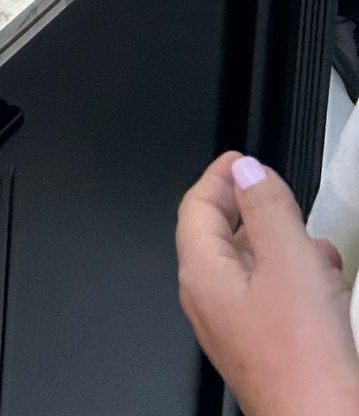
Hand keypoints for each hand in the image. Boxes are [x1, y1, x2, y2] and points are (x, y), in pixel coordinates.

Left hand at [177, 153, 358, 415]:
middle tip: (278, 192)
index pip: (195, 208)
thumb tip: (246, 170)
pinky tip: (325, 285)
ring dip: (281, 246)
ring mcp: (237, 331)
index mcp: (203, 276)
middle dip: (253, 210)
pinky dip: (295, 281)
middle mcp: (211, 304)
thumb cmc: (302, 361)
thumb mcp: (287, 262)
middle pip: (220, 237)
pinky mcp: (266, 351)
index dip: (219, 177)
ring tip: (310, 239)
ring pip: (252, 270)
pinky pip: (273, 302)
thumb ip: (266, 208)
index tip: (241, 159)